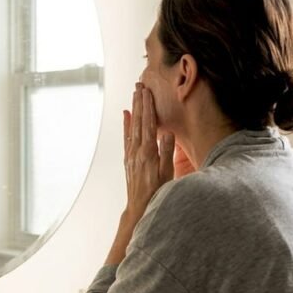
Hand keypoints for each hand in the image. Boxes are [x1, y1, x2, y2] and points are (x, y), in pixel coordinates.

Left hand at [122, 84, 173, 220]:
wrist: (140, 207)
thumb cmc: (157, 193)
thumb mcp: (167, 174)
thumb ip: (166, 152)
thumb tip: (167, 133)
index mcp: (148, 152)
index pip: (148, 124)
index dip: (148, 107)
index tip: (147, 92)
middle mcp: (137, 151)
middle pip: (138, 121)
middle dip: (139, 102)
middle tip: (139, 85)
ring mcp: (131, 155)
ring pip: (132, 127)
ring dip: (134, 109)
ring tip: (135, 95)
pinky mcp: (128, 159)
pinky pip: (127, 137)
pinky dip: (126, 125)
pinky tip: (126, 115)